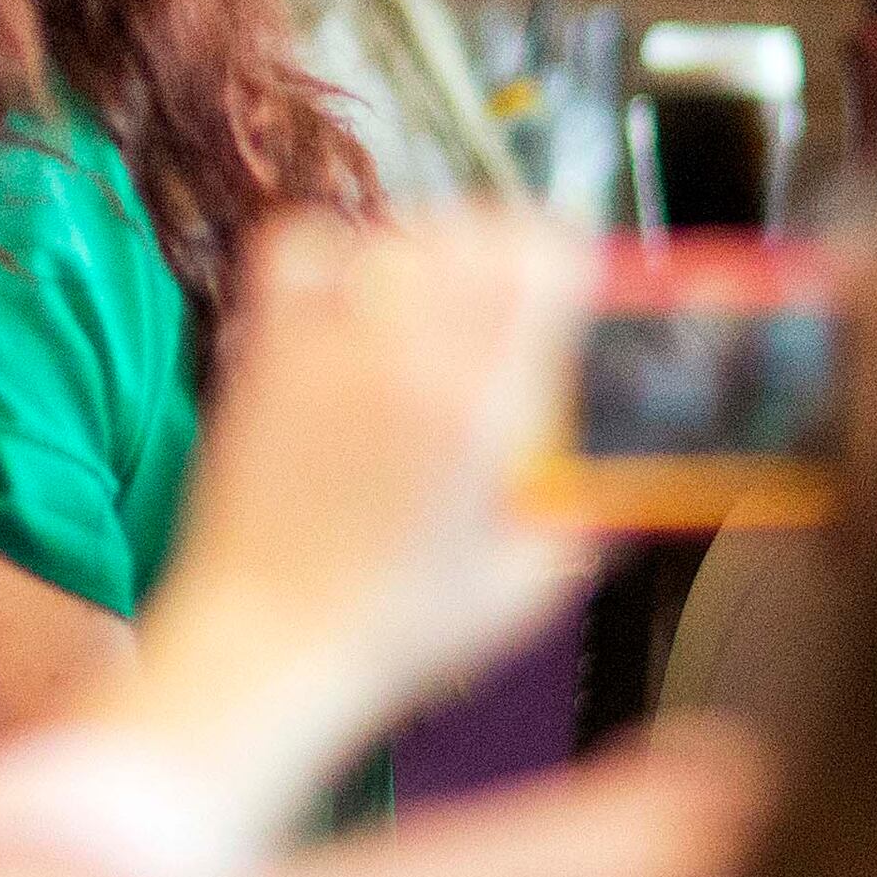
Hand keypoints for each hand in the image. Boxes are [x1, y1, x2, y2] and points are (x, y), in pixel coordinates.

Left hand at [0, 209, 594, 876]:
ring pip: (400, 234)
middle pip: (476, 232)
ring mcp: (326, 351)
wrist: (265, 644)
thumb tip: (610, 462)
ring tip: (448, 288)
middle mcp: (404, 361)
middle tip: (523, 279)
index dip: (571, 255)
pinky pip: (302, 249)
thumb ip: (579, 509)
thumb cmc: (393, 630)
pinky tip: (358, 289)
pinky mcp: (266, 355)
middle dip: (513, 243)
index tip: (578, 273)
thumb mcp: (528, 582)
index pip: (544, 266)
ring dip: (436, 245)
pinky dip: (337, 248)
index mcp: (481, 411)